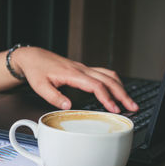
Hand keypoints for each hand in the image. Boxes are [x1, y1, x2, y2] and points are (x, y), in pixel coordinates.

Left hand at [13, 47, 138, 112]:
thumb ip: (54, 97)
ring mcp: (83, 68)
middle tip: (132, 106)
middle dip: (122, 94)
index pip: (96, 85)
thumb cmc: (36, 71)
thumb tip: (68, 106)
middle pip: (108, 79)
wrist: (33, 57)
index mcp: (72, 74)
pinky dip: (113, 81)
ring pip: (108, 75)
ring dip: (120, 87)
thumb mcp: (40, 86)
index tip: (113, 108)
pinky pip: (103, 73)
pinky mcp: (82, 69)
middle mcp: (81, 69)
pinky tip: (116, 89)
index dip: (106, 97)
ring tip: (128, 100)